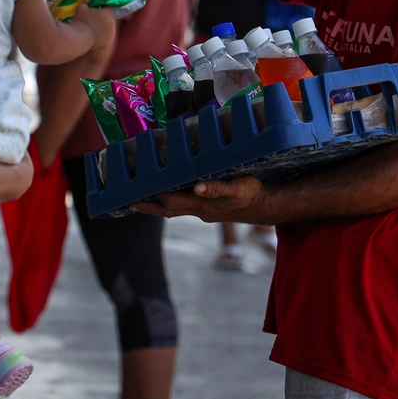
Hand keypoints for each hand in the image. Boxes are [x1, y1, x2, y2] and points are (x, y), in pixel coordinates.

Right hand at [71, 2, 117, 52]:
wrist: (80, 38)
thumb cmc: (81, 21)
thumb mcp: (81, 7)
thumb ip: (87, 4)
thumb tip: (88, 4)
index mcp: (108, 14)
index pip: (111, 7)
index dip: (105, 7)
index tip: (100, 8)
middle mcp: (112, 24)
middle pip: (109, 19)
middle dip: (103, 19)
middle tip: (94, 20)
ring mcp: (111, 35)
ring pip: (108, 29)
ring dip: (103, 29)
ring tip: (93, 30)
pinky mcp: (108, 43)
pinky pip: (106, 38)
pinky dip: (101, 38)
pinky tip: (94, 37)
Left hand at [132, 176, 274, 223]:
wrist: (267, 206)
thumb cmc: (252, 193)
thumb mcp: (237, 188)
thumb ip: (218, 188)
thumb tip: (197, 187)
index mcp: (202, 205)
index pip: (172, 201)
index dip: (155, 195)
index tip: (139, 187)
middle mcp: (200, 210)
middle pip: (168, 210)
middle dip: (149, 206)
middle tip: (130, 203)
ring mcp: (204, 211)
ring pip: (175, 210)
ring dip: (159, 206)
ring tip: (142, 201)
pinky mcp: (210, 208)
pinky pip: (186, 206)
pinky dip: (174, 202)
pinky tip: (172, 195)